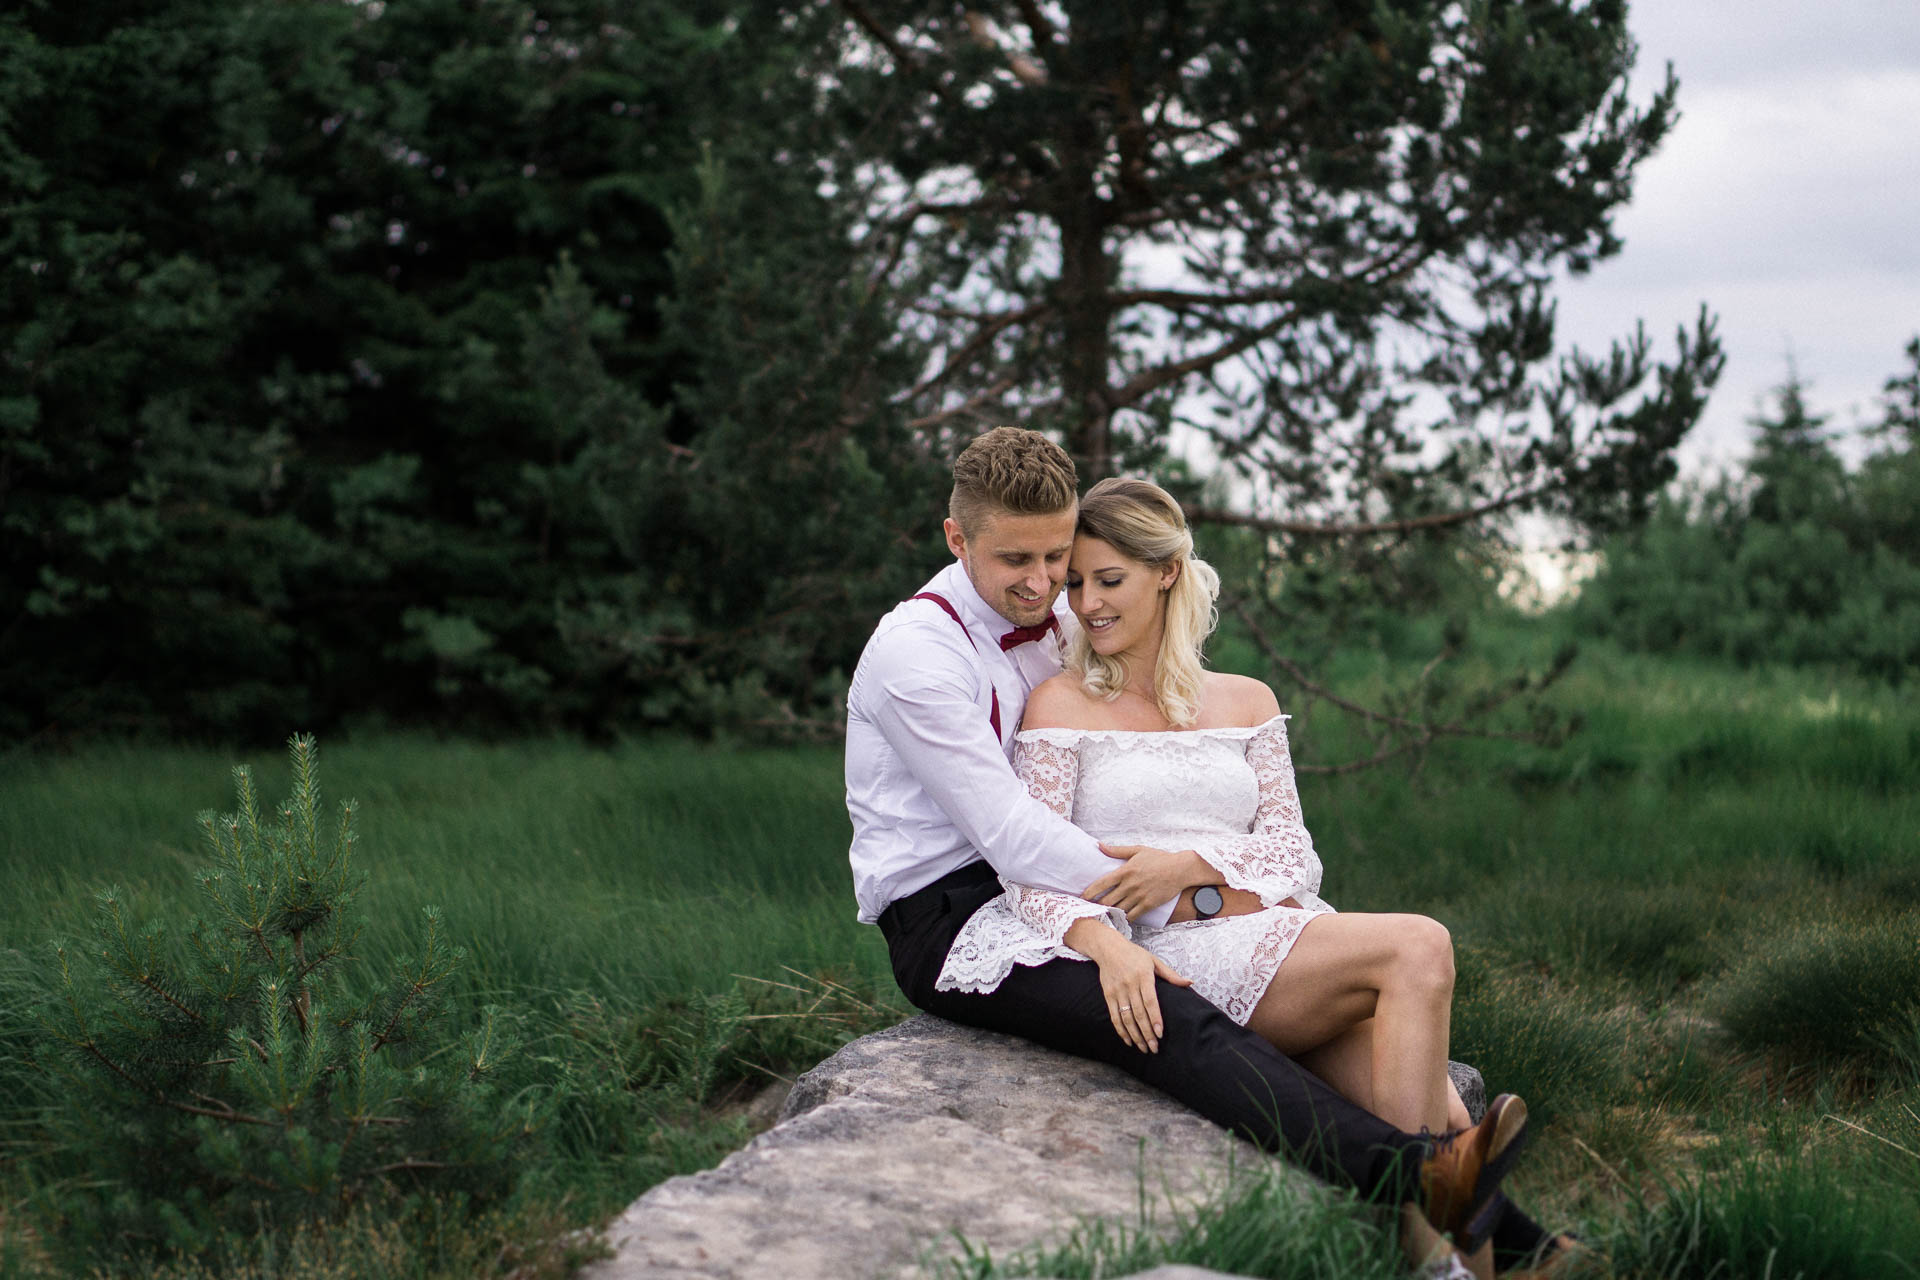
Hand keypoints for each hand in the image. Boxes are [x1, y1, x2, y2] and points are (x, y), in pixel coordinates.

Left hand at [1083, 844, 1208, 919]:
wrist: (1180, 869)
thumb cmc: (1158, 858)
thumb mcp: (1137, 850)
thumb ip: (1117, 850)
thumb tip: (1099, 845)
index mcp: (1125, 871)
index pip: (1101, 883)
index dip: (1089, 893)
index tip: (1081, 898)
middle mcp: (1130, 885)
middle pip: (1107, 900)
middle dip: (1096, 905)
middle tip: (1089, 909)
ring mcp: (1139, 896)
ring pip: (1118, 909)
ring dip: (1109, 913)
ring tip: (1101, 915)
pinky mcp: (1149, 904)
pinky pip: (1132, 915)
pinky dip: (1124, 917)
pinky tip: (1120, 917)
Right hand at [1092, 936, 1191, 1053]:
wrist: (1108, 948)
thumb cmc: (1134, 954)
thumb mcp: (1154, 961)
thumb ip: (1171, 975)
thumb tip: (1190, 982)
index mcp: (1143, 975)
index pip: (1150, 1001)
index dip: (1155, 1018)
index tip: (1160, 1033)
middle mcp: (1129, 984)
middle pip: (1138, 1013)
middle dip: (1147, 1033)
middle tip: (1155, 1048)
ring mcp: (1117, 990)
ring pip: (1126, 1017)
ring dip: (1135, 1035)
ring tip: (1144, 1048)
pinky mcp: (1109, 995)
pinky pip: (1115, 1016)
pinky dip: (1121, 1030)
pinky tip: (1129, 1041)